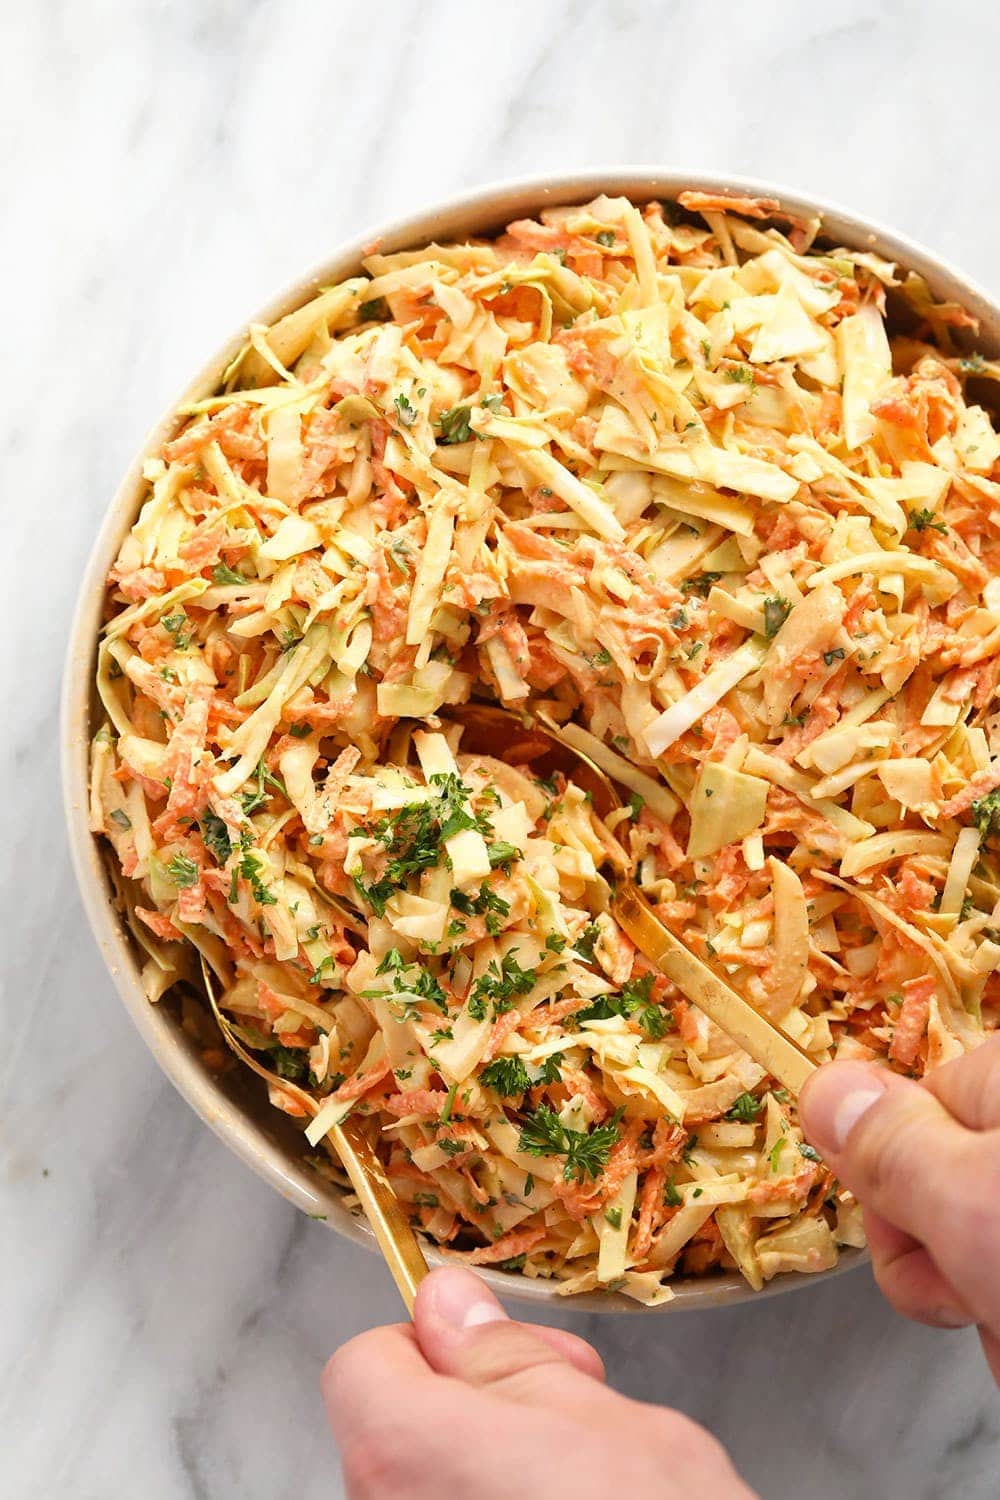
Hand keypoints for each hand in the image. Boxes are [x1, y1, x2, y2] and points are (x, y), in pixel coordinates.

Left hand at [323, 1266, 756, 1499]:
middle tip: (573, 1412)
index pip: (362, 1367)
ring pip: (431, 1493)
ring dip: (493, 1476)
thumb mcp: (598, 1417)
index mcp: (402, 1452)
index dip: (435, 1347)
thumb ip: (502, 1357)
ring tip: (586, 1483)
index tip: (502, 1353)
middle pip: (396, 1439)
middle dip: (480, 1411)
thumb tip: (449, 1307)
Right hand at [799, 1034, 999, 1382]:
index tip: (911, 1219)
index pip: (906, 1099)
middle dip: (930, 1250)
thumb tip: (822, 1089)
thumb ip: (886, 1142)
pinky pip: (998, 1279)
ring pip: (966, 1242)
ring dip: (974, 1301)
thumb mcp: (971, 1199)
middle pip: (930, 1174)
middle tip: (973, 1284)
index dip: (892, 1169)